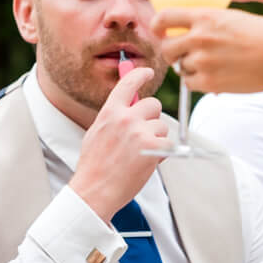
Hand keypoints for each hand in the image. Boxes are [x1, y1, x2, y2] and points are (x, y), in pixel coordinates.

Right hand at [66, 66, 166, 219]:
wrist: (95, 190)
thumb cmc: (94, 166)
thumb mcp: (96, 133)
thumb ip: (113, 117)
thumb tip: (127, 104)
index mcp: (109, 112)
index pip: (128, 83)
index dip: (140, 74)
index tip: (147, 72)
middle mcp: (125, 118)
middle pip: (153, 104)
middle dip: (152, 118)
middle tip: (143, 134)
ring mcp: (140, 132)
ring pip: (162, 125)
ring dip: (157, 138)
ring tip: (140, 154)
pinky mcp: (153, 147)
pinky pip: (168, 143)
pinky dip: (162, 153)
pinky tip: (147, 162)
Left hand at [156, 8, 262, 96]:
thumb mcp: (231, 18)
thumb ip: (206, 23)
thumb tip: (185, 30)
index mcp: (205, 17)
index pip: (165, 17)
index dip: (158, 26)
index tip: (159, 31)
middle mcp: (199, 38)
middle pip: (167, 47)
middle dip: (172, 52)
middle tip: (183, 55)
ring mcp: (202, 61)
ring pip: (180, 67)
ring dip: (191, 67)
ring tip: (213, 64)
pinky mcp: (208, 82)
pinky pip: (190, 83)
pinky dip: (198, 82)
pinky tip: (215, 76)